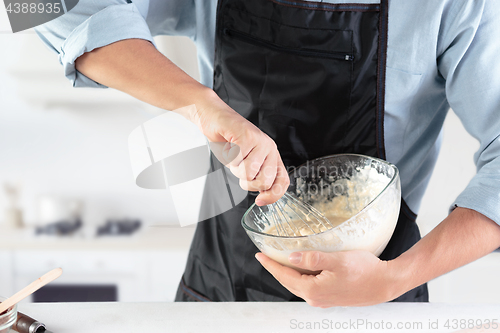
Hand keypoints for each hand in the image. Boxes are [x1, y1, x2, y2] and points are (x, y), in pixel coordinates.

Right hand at [188, 92, 288, 204]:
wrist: (215, 119)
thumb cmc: (229, 142)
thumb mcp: (246, 163)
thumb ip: (256, 176)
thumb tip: (263, 197)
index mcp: (273, 156)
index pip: (282, 181)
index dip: (273, 196)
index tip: (260, 201)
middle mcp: (270, 148)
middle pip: (264, 182)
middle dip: (247, 183)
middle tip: (240, 170)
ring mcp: (260, 142)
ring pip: (248, 173)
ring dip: (235, 168)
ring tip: (233, 155)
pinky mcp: (247, 136)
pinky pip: (236, 160)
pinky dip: (228, 157)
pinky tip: (229, 147)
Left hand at [255, 250, 400, 306]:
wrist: (384, 284)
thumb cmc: (364, 271)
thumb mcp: (337, 260)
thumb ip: (313, 259)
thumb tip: (292, 257)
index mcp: (313, 290)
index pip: (284, 276)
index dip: (271, 265)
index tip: (259, 255)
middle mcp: (316, 298)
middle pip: (288, 282)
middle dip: (276, 269)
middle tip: (266, 257)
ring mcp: (323, 299)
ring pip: (298, 285)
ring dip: (288, 273)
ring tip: (280, 261)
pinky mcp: (331, 296)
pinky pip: (309, 286)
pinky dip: (301, 277)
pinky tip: (302, 268)